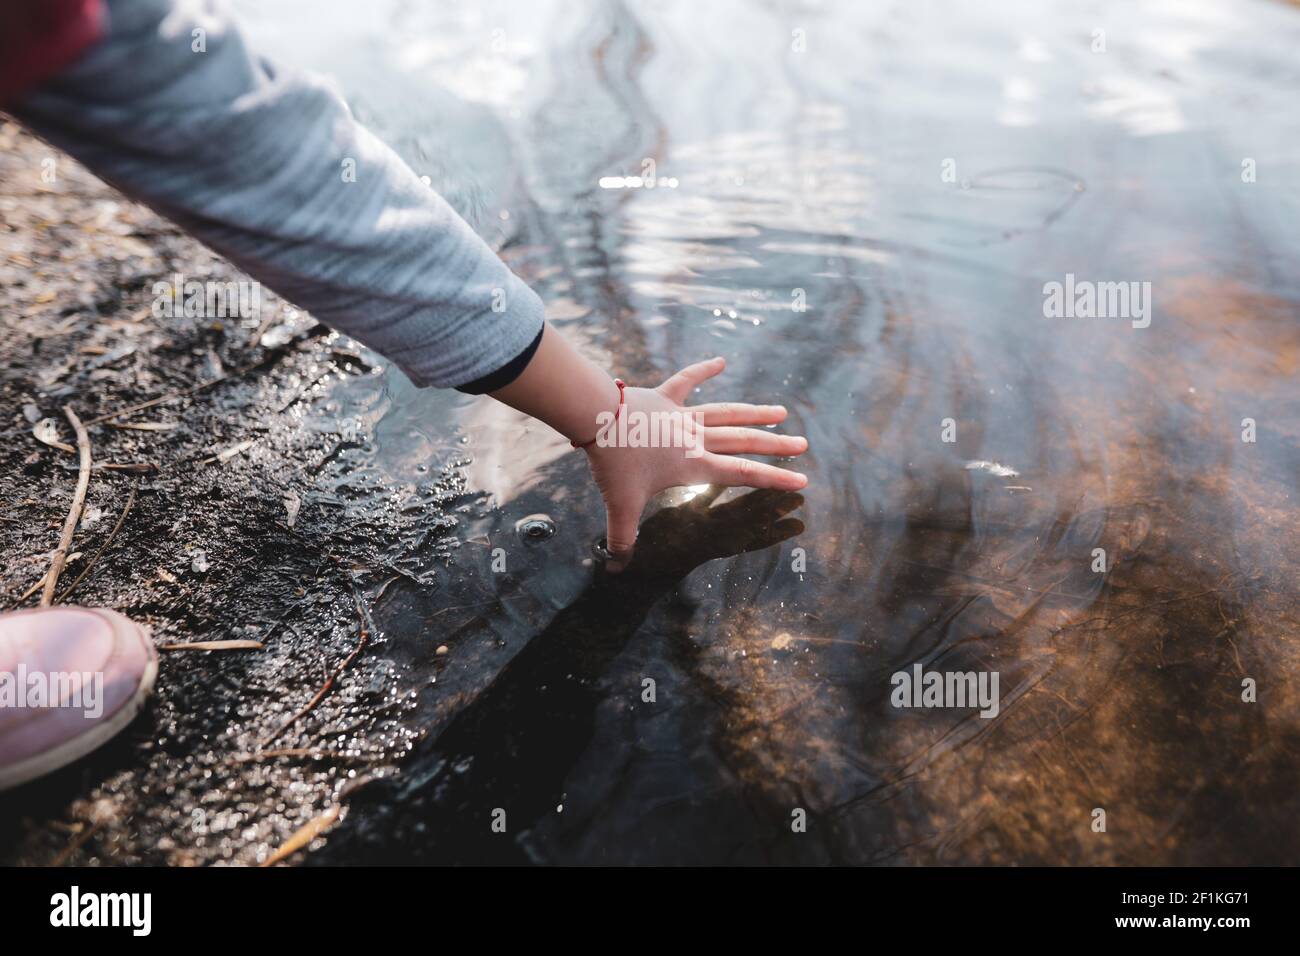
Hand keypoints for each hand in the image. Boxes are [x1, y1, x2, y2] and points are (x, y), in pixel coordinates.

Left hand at [582, 357, 807, 569]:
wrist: (595, 416)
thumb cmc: (612, 461)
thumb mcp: (620, 505)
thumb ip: (622, 537)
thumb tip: (617, 568)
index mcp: (692, 464)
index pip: (742, 474)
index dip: (774, 480)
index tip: (801, 481)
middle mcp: (694, 438)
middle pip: (742, 441)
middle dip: (775, 446)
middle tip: (803, 444)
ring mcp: (680, 415)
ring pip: (726, 413)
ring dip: (754, 412)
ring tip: (780, 412)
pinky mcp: (662, 397)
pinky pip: (686, 381)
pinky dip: (703, 370)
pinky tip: (721, 361)